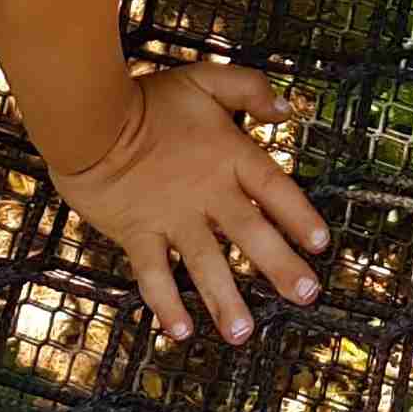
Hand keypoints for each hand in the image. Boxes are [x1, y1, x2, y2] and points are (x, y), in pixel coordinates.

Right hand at [52, 63, 328, 343]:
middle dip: (281, 267)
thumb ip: (250, 89)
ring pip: (206, 264)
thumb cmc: (150, 97)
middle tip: (306, 296)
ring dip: (226, 299)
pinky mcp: (136, 232)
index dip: (300, 216)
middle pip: (251, 233)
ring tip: (243, 333)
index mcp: (229, 155)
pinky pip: (154, 274)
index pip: (275, 189)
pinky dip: (166, 303)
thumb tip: (288, 110)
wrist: (91, 118)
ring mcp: (172, 216)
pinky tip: (180, 331)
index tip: (321, 245)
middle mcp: (207, 191)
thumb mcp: (207, 78)